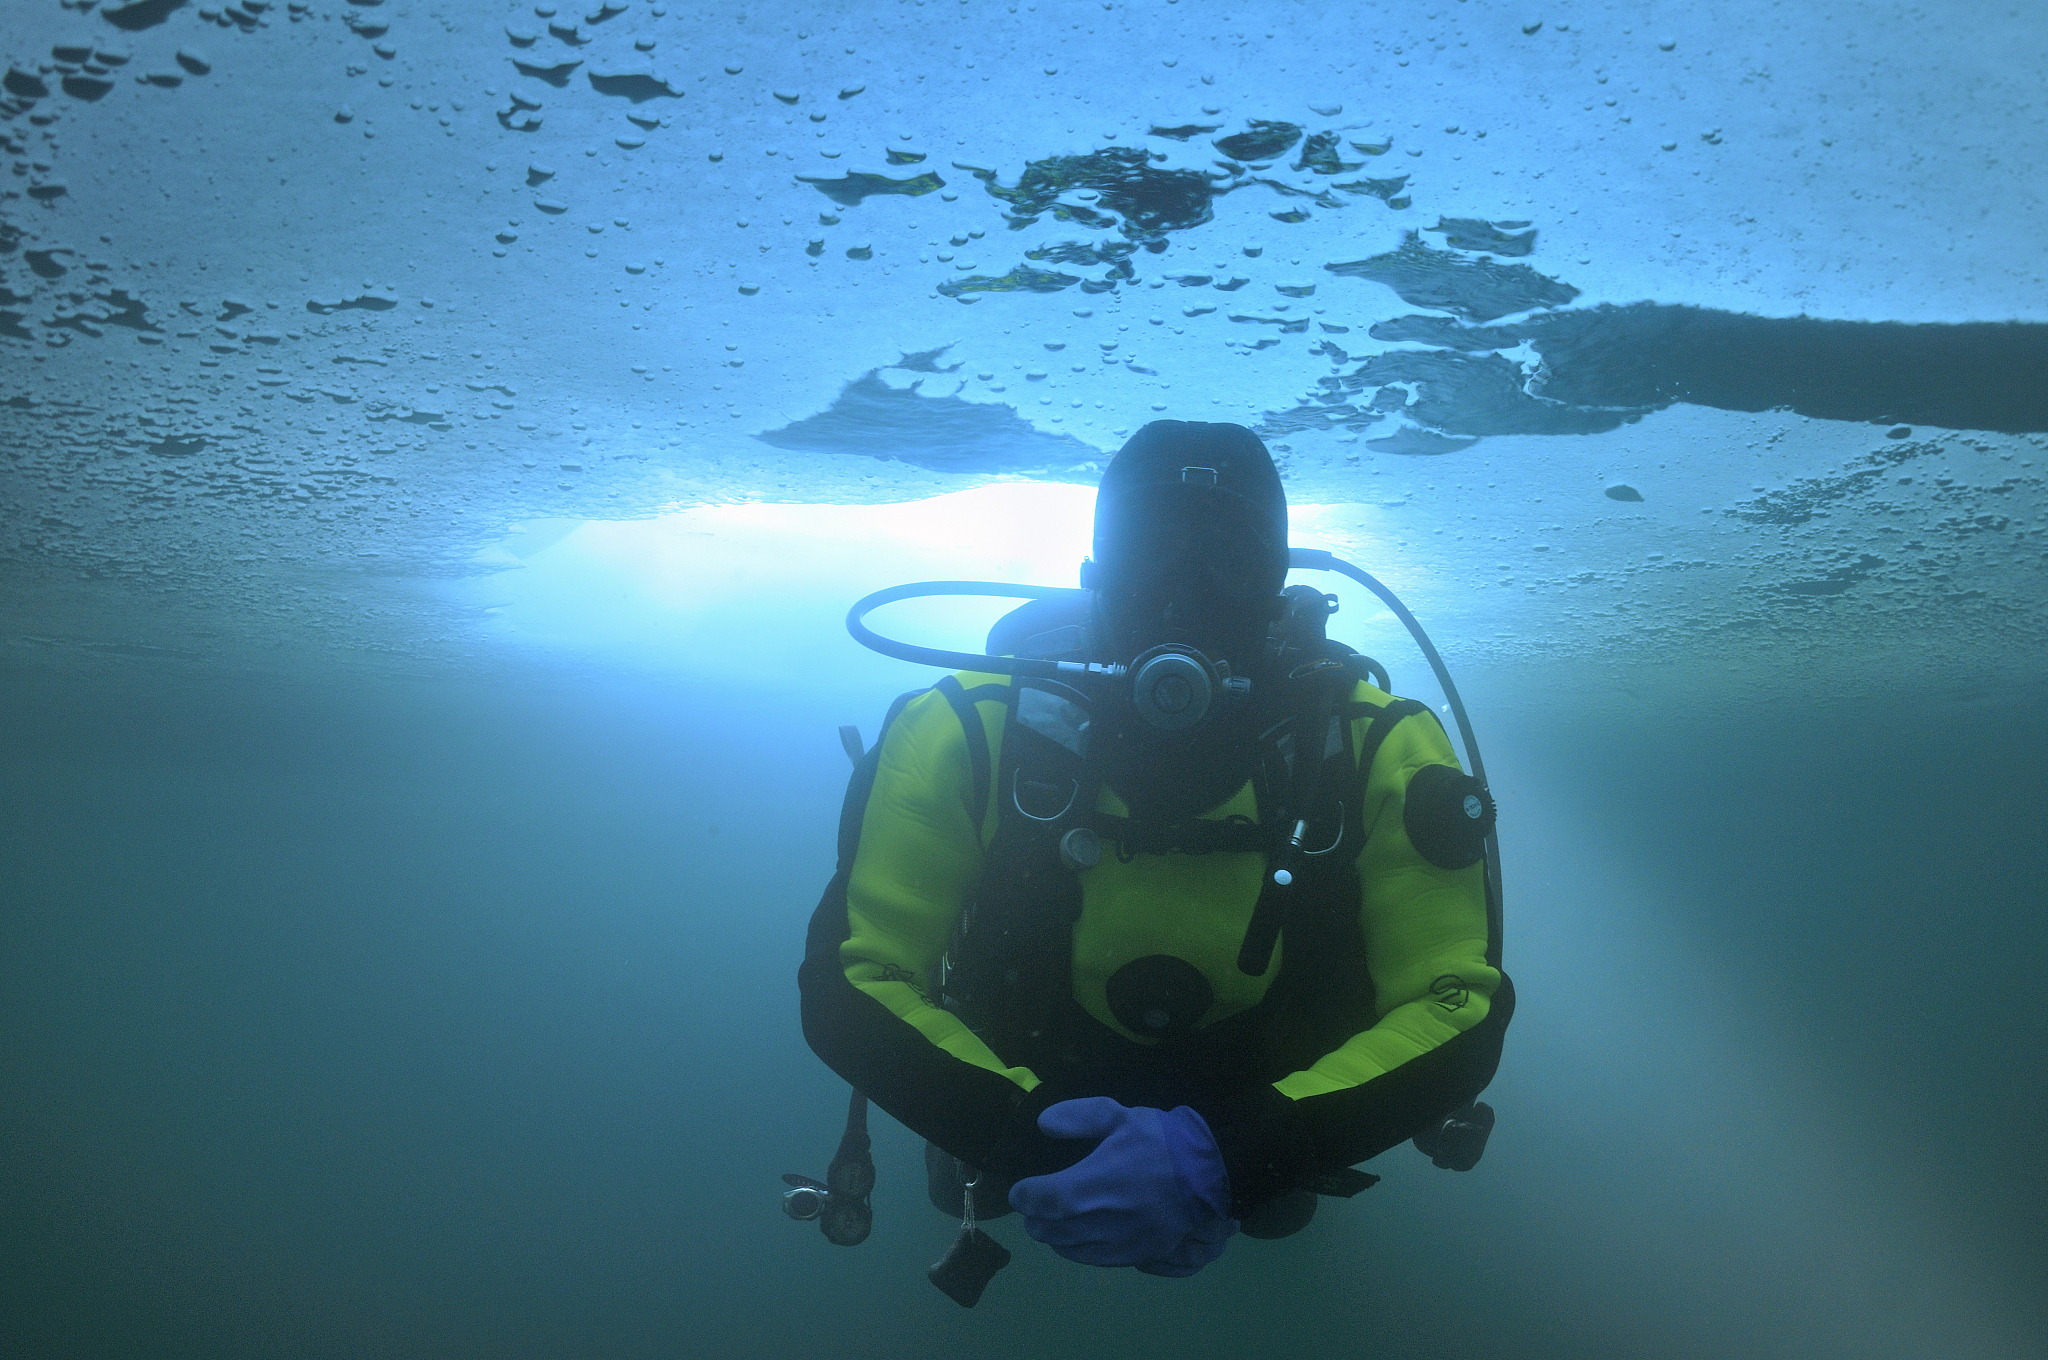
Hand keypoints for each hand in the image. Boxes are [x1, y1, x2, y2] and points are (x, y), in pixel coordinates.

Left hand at [1007, 1097, 1237, 1274]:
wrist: (1215, 1176)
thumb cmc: (1164, 1143)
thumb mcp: (1121, 1116)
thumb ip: (1079, 1117)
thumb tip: (1043, 1124)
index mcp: (1089, 1188)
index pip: (1040, 1200)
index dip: (1024, 1195)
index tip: (1020, 1188)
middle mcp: (1098, 1224)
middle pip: (1049, 1231)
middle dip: (1036, 1218)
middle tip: (1034, 1204)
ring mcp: (1119, 1245)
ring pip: (1069, 1250)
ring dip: (1055, 1236)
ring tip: (1053, 1221)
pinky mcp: (1137, 1256)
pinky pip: (1095, 1261)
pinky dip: (1079, 1250)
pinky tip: (1080, 1238)